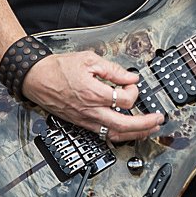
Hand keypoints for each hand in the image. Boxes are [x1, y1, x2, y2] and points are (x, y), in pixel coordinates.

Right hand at [21, 50, 163, 143]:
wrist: (37, 79)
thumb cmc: (59, 68)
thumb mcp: (89, 60)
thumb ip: (113, 70)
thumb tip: (131, 78)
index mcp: (94, 93)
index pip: (125, 100)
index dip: (134, 92)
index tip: (133, 84)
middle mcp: (91, 110)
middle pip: (124, 125)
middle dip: (145, 124)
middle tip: (158, 120)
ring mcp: (86, 120)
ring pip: (114, 134)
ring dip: (135, 134)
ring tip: (149, 130)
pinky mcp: (81, 123)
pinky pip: (103, 135)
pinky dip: (119, 136)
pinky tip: (128, 133)